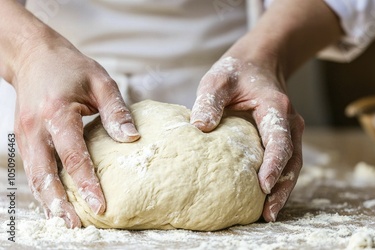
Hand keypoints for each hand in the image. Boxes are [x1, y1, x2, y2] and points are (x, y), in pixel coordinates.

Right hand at [10, 35, 139, 227]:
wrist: (34, 57)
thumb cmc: (71, 67)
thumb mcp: (101, 82)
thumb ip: (116, 111)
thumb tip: (132, 139)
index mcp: (57, 112)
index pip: (73, 155)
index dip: (87, 183)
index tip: (101, 205)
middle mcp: (35, 128)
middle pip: (45, 174)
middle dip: (60, 204)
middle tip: (77, 226)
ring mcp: (25, 135)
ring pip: (34, 177)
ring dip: (49, 202)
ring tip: (67, 223)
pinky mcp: (24, 139)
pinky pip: (33, 170)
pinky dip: (43, 189)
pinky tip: (56, 204)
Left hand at [191, 56, 303, 221]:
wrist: (259, 62)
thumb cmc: (237, 71)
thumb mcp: (218, 79)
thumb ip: (209, 100)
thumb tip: (200, 127)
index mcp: (276, 108)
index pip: (280, 141)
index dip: (274, 165)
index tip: (264, 186)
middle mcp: (289, 122)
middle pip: (292, 160)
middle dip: (282, 188)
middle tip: (269, 213)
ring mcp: (289, 131)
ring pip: (293, 164)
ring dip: (283, 189)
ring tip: (268, 214)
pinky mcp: (282, 137)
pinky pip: (286, 162)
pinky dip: (279, 180)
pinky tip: (266, 197)